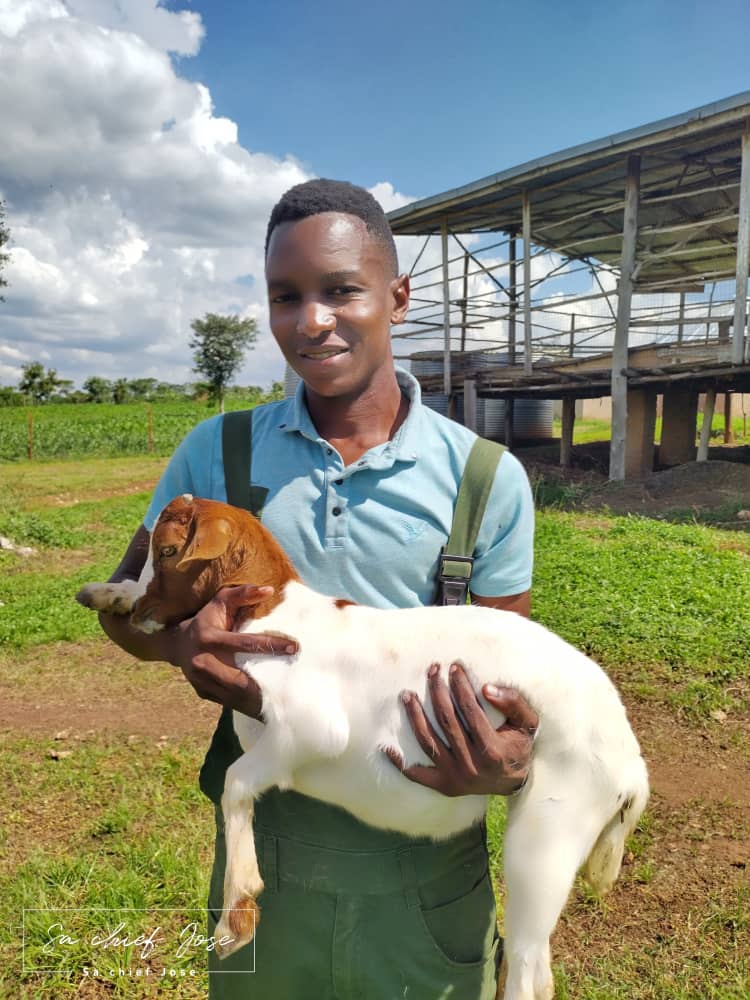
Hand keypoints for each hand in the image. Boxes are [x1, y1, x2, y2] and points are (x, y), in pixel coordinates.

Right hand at [169, 585, 298, 718]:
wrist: (176, 644)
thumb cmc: (206, 619)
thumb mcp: (221, 601)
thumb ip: (243, 594)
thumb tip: (269, 590)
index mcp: (209, 637)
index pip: (245, 643)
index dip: (271, 645)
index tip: (294, 647)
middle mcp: (203, 661)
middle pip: (239, 678)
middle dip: (265, 683)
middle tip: (291, 684)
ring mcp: (201, 681)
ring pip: (234, 695)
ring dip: (258, 699)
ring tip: (282, 698)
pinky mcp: (203, 693)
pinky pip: (229, 701)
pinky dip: (247, 704)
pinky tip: (266, 705)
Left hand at [385, 662, 537, 796]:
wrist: (514, 780)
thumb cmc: (519, 744)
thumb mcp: (527, 723)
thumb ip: (513, 703)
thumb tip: (486, 688)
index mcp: (493, 750)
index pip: (470, 711)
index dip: (461, 686)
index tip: (454, 666)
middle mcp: (472, 766)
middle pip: (446, 722)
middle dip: (437, 692)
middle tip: (432, 670)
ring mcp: (455, 778)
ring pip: (428, 742)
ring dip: (415, 717)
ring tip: (407, 695)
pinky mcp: (444, 786)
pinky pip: (417, 775)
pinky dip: (400, 762)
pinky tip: (387, 747)